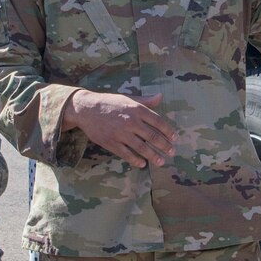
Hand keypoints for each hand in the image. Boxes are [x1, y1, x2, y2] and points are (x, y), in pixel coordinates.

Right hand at [60, 89, 175, 167]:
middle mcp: (131, 121)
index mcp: (136, 109)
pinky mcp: (111, 143)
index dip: (168, 131)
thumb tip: (161, 96)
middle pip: (153, 136)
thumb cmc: (109, 103)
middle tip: (172, 152)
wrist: (86, 109)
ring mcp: (121, 133)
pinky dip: (136, 160)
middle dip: (164, 146)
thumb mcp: (128, 98)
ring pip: (142, 148)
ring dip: (153, 156)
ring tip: (161, 161)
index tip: (174, 138)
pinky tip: (142, 163)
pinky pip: (127, 154)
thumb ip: (145, 100)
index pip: (158, 122)